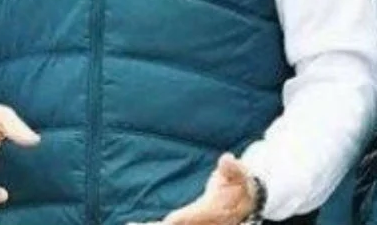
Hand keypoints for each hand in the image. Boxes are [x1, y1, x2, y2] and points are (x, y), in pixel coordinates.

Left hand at [128, 153, 257, 224]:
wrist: (245, 203)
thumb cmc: (240, 186)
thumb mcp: (240, 175)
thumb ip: (233, 169)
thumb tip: (226, 159)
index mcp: (209, 212)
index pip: (190, 217)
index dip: (179, 220)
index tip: (168, 221)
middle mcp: (199, 223)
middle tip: (135, 224)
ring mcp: (193, 224)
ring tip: (131, 224)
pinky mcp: (187, 223)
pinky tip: (135, 224)